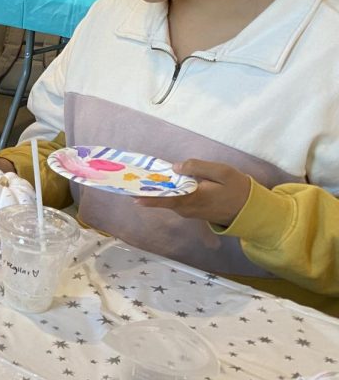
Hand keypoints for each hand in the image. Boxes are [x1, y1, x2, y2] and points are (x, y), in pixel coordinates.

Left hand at [136, 159, 252, 226]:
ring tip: (137, 180)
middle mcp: (188, 208)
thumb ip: (199, 168)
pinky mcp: (191, 210)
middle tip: (129, 181)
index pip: (168, 198)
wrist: (250, 210)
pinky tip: (158, 184)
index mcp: (195, 198)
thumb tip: (176, 168)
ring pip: (167, 200)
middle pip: (163, 199)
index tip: (133, 196)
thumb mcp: (223, 172)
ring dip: (154, 191)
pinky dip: (165, 193)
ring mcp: (189, 211)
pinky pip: (174, 201)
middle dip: (146, 191)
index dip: (150, 197)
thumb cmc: (237, 189)